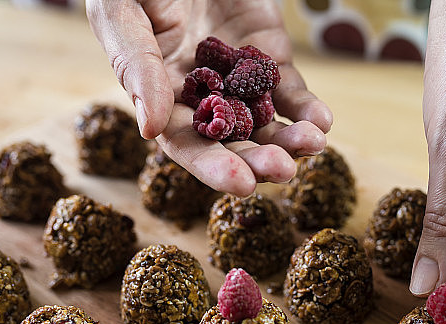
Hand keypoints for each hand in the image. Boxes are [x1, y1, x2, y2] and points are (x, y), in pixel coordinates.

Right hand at [86, 0, 331, 195]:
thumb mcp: (123, 12)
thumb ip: (134, 63)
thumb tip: (149, 129)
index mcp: (157, 97)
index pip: (187, 145)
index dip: (213, 167)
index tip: (242, 184)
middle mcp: (200, 99)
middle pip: (232, 143)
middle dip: (258, 161)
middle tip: (284, 171)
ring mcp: (237, 81)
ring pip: (266, 124)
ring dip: (290, 140)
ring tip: (312, 144)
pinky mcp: (268, 60)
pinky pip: (290, 91)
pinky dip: (307, 108)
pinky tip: (322, 121)